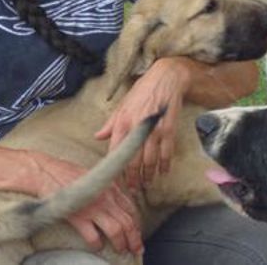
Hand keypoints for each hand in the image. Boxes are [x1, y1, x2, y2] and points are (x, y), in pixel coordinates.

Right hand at [29, 152, 141, 253]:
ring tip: (121, 250)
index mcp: (111, 188)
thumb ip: (106, 191)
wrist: (46, 172)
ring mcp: (93, 207)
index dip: (137, 224)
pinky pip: (93, 236)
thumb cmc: (67, 174)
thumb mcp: (95, 177)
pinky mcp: (78, 217)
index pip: (131, 209)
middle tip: (136, 249)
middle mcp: (106, 198)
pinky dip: (97, 244)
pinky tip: (97, 247)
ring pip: (116, 230)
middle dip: (134, 238)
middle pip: (127, 222)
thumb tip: (115, 206)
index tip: (137, 234)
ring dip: (121, 243)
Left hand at [95, 57, 191, 189]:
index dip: (116, 169)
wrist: (166, 78)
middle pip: (133, 161)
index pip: (116, 152)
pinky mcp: (169, 129)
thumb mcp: (123, 105)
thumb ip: (110, 124)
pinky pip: (167, 153)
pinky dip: (165, 165)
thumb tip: (97, 137)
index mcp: (122, 122)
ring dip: (148, 175)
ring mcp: (154, 130)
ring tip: (147, 183)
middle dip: (133, 178)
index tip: (117, 180)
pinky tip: (163, 172)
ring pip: (150, 160)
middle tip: (133, 188)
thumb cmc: (142, 91)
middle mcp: (137, 128)